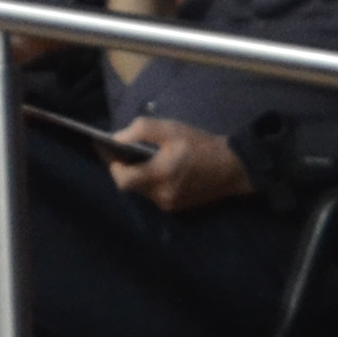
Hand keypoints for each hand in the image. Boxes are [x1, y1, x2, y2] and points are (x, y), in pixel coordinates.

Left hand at [107, 114, 251, 213]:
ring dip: (134, 175)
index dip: (111, 164)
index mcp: (160, 176)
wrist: (235, 167)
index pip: (123, 179)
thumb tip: (118, 138)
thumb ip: (142, 130)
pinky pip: (154, 194)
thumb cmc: (201, 146)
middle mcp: (163, 196)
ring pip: (141, 191)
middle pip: (130, 186)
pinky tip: (150, 167)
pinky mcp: (178, 207)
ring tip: (130, 157)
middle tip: (115, 151)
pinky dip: (147, 181)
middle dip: (121, 168)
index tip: (103, 147)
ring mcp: (171, 204)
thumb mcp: (171, 129)